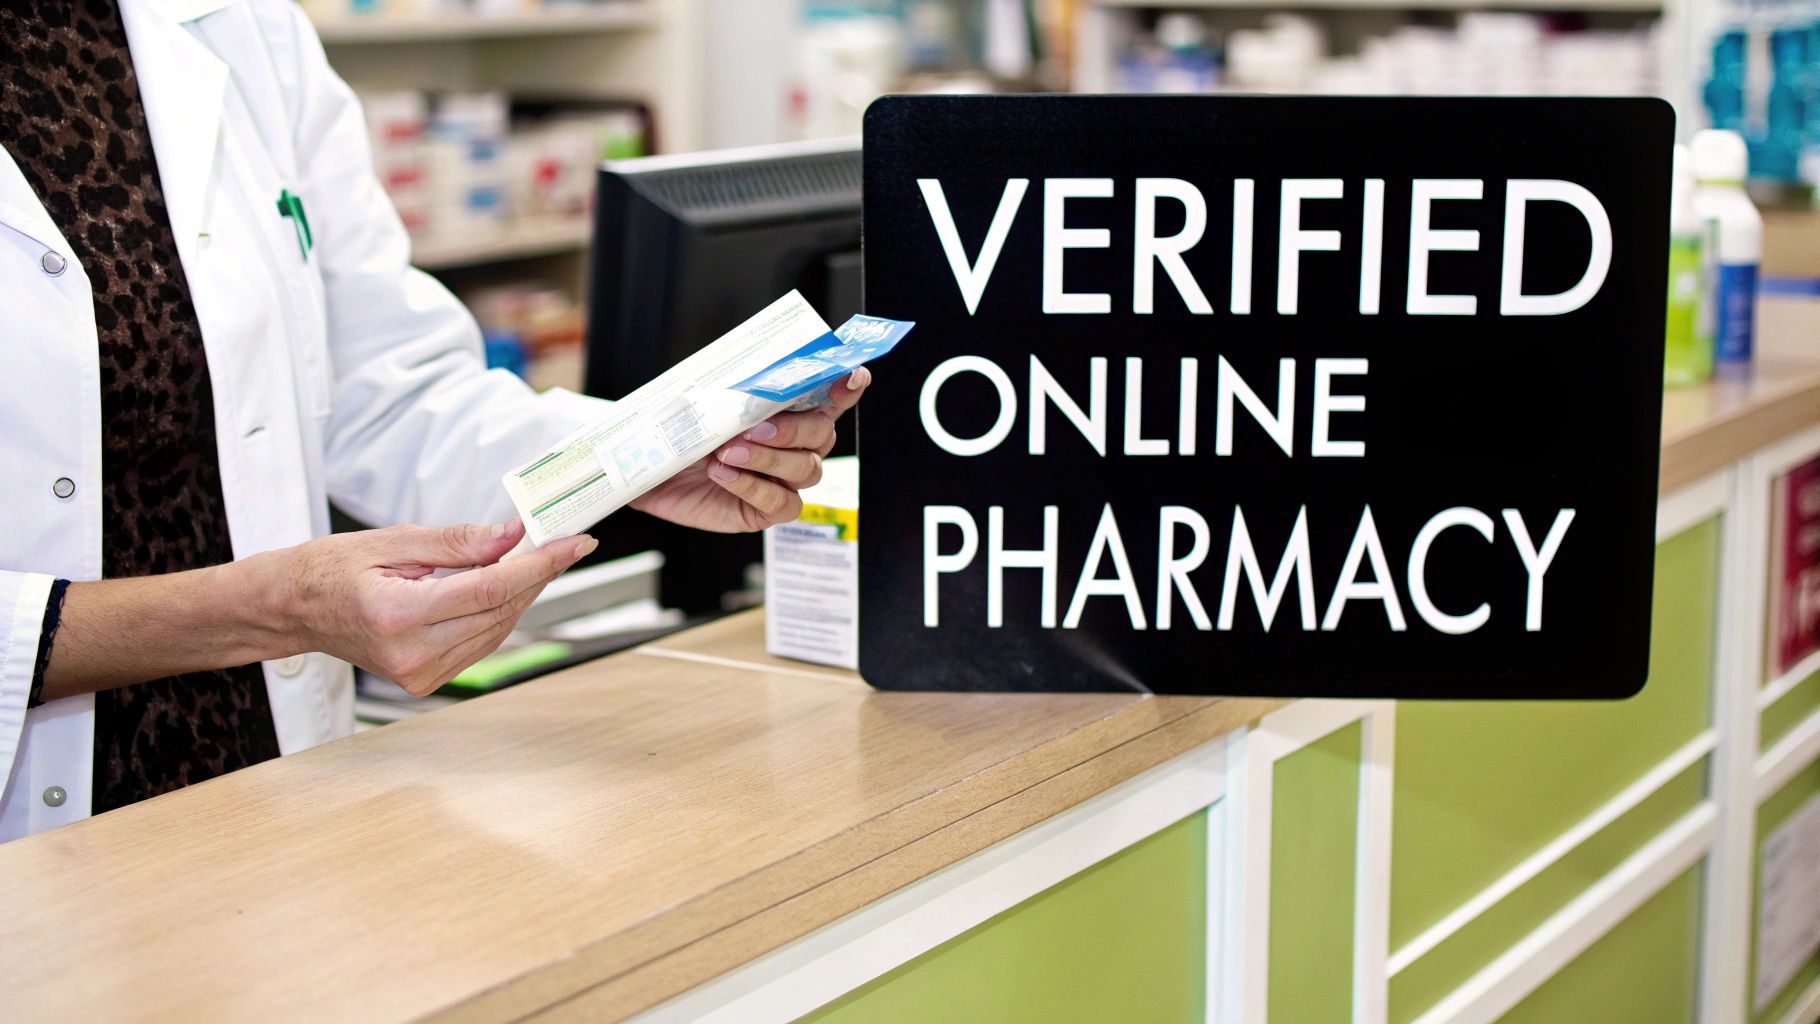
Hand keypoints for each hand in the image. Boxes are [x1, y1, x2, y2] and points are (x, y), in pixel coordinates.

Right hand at [280, 519, 593, 694]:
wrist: (293, 609)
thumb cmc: (331, 569)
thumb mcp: (393, 541)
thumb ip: (458, 541)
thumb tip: (512, 535)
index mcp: (399, 615)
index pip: (491, 589)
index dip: (540, 564)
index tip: (574, 543)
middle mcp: (412, 654)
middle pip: (500, 611)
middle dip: (538, 574)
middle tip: (563, 541)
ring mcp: (419, 674)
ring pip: (497, 630)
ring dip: (523, 593)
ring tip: (537, 558)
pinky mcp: (425, 681)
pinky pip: (480, 643)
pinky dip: (499, 613)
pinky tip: (506, 586)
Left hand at [632, 368, 870, 532]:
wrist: (643, 468)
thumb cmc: (676, 432)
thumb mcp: (700, 402)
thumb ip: (731, 391)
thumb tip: (747, 372)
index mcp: (786, 414)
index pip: (827, 399)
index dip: (846, 389)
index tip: (852, 376)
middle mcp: (793, 447)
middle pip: (822, 436)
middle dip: (793, 430)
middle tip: (753, 427)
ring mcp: (782, 482)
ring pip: (806, 470)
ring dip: (769, 459)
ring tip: (728, 451)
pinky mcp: (764, 511)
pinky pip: (782, 504)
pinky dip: (754, 487)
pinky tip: (725, 475)